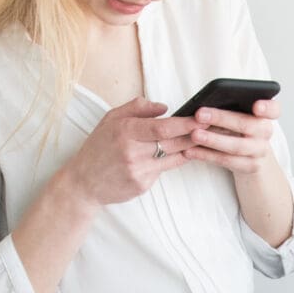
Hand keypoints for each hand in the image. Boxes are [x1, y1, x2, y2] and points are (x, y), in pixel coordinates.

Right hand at [61, 98, 200, 206]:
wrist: (83, 182)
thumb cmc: (98, 147)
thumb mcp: (111, 119)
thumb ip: (137, 108)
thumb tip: (164, 107)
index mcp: (125, 131)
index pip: (162, 127)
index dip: (184, 124)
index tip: (200, 118)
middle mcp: (132, 152)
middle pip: (172, 142)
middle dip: (193, 135)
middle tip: (210, 127)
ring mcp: (138, 171)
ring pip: (172, 157)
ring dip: (188, 148)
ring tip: (201, 139)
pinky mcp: (142, 185)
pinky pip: (163, 170)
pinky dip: (171, 161)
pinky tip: (177, 154)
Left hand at [184, 100, 280, 173]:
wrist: (253, 158)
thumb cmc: (240, 130)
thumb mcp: (240, 117)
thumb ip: (231, 108)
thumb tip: (205, 104)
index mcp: (265, 116)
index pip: (273, 109)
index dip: (267, 107)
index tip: (256, 106)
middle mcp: (265, 133)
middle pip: (247, 125)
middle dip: (221, 119)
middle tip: (199, 114)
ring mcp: (259, 151)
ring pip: (237, 146)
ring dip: (213, 140)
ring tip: (194, 135)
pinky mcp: (250, 167)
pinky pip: (227, 161)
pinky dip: (207, 156)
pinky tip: (191, 151)